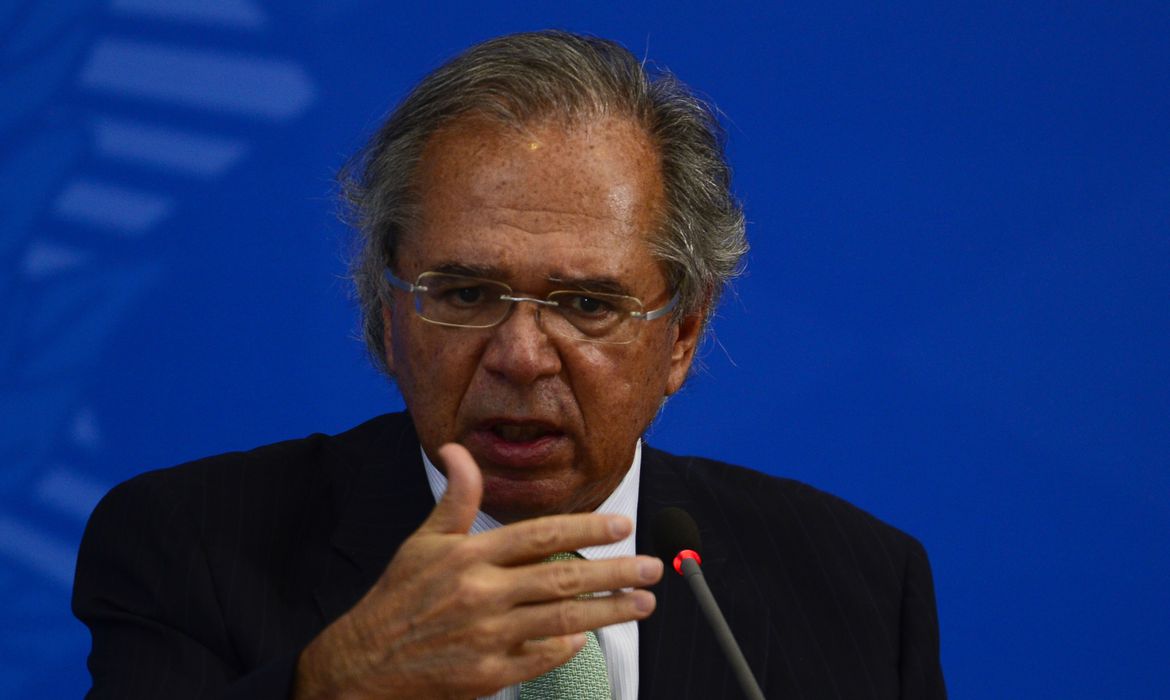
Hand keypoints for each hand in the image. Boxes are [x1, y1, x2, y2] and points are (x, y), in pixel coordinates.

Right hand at [293, 443, 662, 698]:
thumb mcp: (424, 541)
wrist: (364, 662)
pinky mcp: (488, 673)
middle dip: (615, 571)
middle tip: (651, 567)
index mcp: (469, 556)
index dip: (586, 526)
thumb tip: (455, 449)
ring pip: (563, 620)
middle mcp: (481, 593)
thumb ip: (455, 497)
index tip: (622, 523)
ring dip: (609, 612)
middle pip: (563, 578)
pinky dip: (568, 647)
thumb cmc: (399, 597)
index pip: (540, 535)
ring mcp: (487, 636)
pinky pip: (542, 658)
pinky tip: (589, 637)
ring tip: (642, 604)